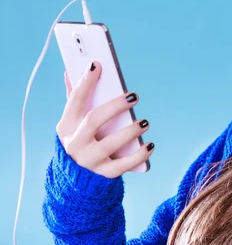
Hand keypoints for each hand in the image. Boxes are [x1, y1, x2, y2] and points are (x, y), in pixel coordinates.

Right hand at [56, 61, 153, 177]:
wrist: (75, 179)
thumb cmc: (79, 141)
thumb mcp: (71, 123)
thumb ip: (74, 99)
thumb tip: (70, 72)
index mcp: (66, 126)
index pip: (75, 101)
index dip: (85, 82)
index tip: (97, 65)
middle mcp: (75, 143)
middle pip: (94, 121)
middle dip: (114, 107)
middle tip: (134, 96)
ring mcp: (89, 160)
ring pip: (110, 144)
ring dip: (130, 131)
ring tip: (145, 121)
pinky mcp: (104, 174)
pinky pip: (123, 165)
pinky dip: (139, 155)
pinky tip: (150, 144)